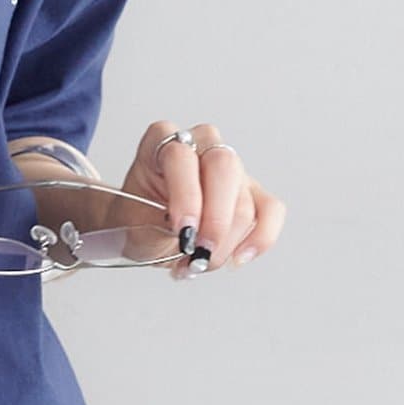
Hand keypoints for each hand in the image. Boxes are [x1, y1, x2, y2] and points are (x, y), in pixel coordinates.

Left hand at [117, 121, 285, 278]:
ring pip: (244, 200)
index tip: (183, 230)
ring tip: (197, 263)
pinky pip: (270, 211)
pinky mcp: (252, 190)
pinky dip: (258, 239)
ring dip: (224, 243)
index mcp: (161, 140)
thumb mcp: (133, 222)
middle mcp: (200, 145)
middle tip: (199, 252)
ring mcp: (231, 166)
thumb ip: (158, 224)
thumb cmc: (136, 218)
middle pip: (224, 167)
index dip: (186, 195)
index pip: (181, 156)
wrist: (143, 228)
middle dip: (215, 219)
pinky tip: (237, 258)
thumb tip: (193, 238)